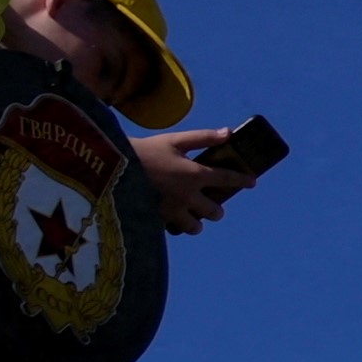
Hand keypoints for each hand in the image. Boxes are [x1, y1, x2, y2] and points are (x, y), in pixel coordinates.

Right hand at [128, 129, 259, 233]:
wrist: (108, 169)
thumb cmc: (143, 151)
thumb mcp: (174, 140)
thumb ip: (202, 137)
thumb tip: (229, 132)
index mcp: (194, 174)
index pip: (227, 179)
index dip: (242, 181)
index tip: (252, 183)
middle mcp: (188, 196)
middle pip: (214, 212)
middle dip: (216, 208)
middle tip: (210, 202)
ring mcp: (172, 212)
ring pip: (195, 227)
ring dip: (197, 221)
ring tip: (190, 214)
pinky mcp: (157, 221)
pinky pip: (174, 229)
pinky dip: (176, 225)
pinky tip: (171, 217)